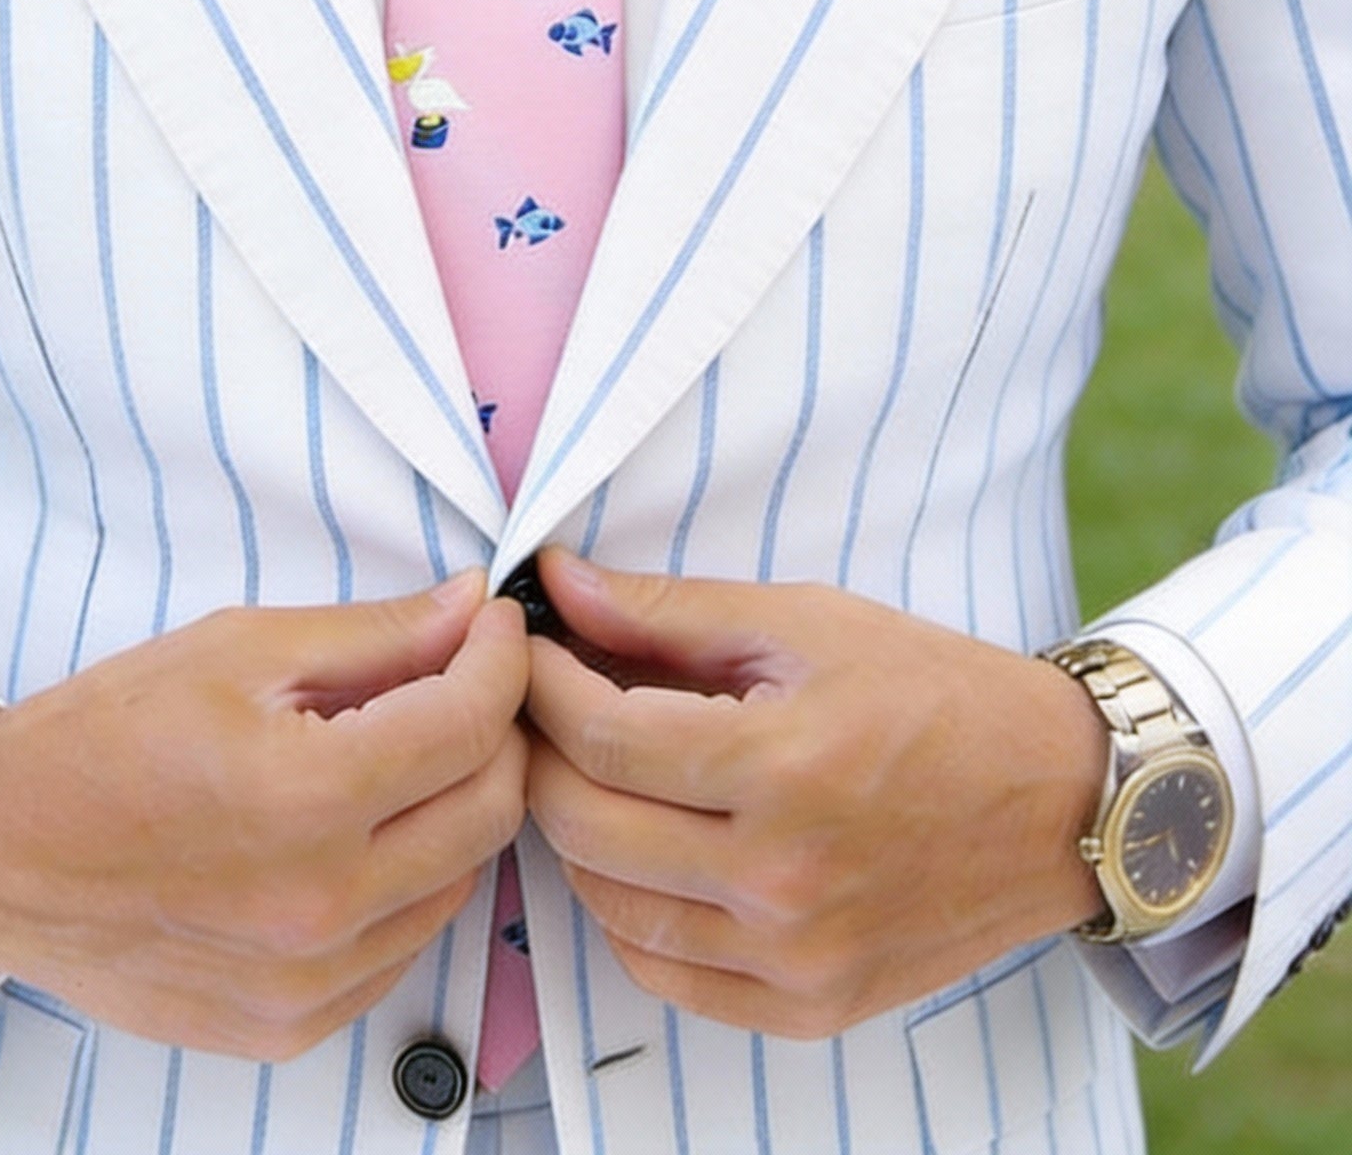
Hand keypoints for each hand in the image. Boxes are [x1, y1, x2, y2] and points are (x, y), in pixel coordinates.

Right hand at [0, 574, 528, 1059]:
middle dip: (497, 729)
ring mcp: (309, 981)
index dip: (501, 658)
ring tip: (402, 755)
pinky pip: (403, 947)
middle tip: (463, 681)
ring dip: (456, 807)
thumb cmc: (103, 737)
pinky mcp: (291, 1025)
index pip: (470, 723)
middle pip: (490, 809)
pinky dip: (408, 882)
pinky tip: (359, 833)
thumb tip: (469, 609)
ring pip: (460, 882)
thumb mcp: (238, 649)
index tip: (493, 626)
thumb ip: (373, 634)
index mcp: (306, 796)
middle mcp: (320, 904)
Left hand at [523, 549, 1107, 1038]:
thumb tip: (560, 583)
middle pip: (587, 825)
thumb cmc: (935, 694)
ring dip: (574, 832)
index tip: (527, 648)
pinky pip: (667, 974)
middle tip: (539, 705)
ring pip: (610, 906)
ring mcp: (798, 955)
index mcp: (784, 767)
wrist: (1061, 798)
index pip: (602, 737)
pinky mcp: (812, 1005)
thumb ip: (669, 610)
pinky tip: (636, 853)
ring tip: (587, 771)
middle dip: (540, 753)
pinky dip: (627, 914)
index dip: (542, 685)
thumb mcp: (804, 621)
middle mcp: (785, 878)